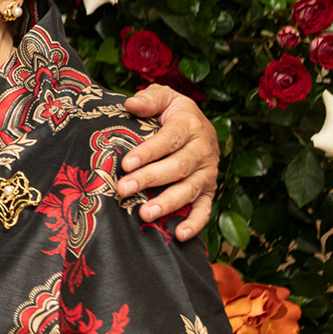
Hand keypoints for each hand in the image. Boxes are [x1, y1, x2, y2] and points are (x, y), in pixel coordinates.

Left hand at [119, 84, 219, 239]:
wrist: (197, 124)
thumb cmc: (172, 113)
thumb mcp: (163, 97)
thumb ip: (149, 99)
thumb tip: (131, 104)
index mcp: (190, 125)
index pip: (169, 140)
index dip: (148, 152)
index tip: (126, 163)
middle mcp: (203, 150)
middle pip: (177, 167)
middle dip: (149, 179)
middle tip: (123, 189)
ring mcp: (207, 173)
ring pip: (189, 189)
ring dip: (168, 203)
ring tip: (145, 213)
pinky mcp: (209, 191)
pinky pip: (205, 209)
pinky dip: (195, 224)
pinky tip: (179, 235)